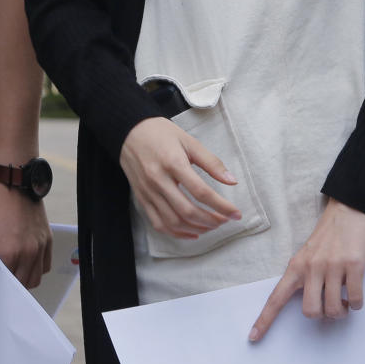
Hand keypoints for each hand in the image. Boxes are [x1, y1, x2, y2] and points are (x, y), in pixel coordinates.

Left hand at [0, 180, 51, 290]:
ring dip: (24, 278)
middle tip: (0, 275)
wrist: (14, 180)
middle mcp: (29, 252)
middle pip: (22, 285)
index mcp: (10, 252)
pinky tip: (25, 260)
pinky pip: (46, 266)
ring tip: (13, 268)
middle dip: (11, 285)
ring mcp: (40, 246)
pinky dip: (37, 268)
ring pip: (36, 279)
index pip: (6, 285)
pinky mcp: (47, 239)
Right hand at [120, 116, 240, 237]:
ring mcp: (148, 191)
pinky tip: (191, 232)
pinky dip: (176, 233)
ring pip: (173, 221)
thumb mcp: (188, 141)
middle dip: (210, 220)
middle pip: (187, 211)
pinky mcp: (141, 197)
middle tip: (224, 220)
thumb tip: (232, 181)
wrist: (128, 130)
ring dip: (196, 229)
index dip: (221, 206)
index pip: (201, 192)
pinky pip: (158, 223)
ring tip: (211, 226)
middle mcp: (158, 179)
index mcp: (173, 162)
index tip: (236, 214)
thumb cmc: (160, 133)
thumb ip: (211, 162)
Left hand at [249, 197, 364, 341]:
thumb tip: (312, 307)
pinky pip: (356, 300)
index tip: (253, 337)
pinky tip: (355, 293)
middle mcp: (311, 267)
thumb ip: (306, 278)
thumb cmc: (329, 236)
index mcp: (296, 265)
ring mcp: (332, 266)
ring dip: (342, 311)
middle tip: (331, 304)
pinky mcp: (353, 265)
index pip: (277, 297)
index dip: (265, 320)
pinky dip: (357, 303)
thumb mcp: (308, 254)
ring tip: (345, 299)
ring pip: (334, 309)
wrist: (349, 210)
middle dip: (323, 315)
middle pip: (310, 312)